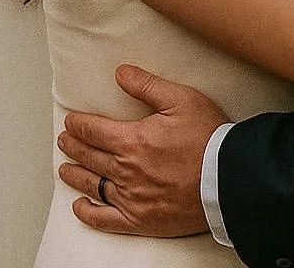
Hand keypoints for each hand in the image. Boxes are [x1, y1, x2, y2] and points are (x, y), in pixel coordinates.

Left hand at [56, 64, 228, 237]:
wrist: (229, 179)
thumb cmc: (209, 139)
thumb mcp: (182, 100)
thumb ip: (148, 86)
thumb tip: (121, 73)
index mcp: (132, 140)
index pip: (93, 131)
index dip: (79, 125)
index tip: (71, 122)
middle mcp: (126, 171)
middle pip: (90, 157)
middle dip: (74, 146)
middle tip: (64, 141)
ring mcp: (132, 198)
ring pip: (94, 185)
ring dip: (76, 175)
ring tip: (65, 169)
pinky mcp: (141, 220)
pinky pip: (105, 219)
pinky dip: (88, 213)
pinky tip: (80, 207)